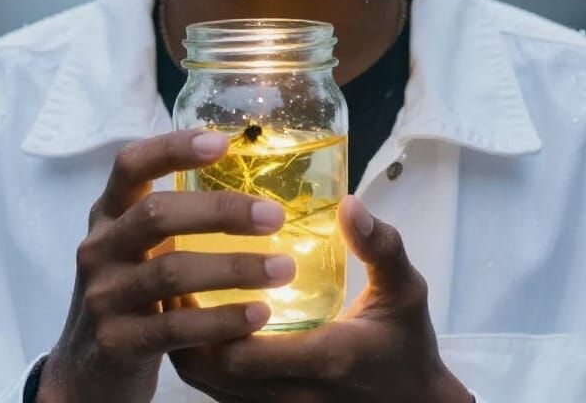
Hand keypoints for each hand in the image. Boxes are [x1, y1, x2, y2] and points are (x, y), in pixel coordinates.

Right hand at [36, 128, 295, 402]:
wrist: (85, 373)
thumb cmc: (129, 293)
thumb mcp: (135, 246)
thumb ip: (171, 216)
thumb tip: (249, 182)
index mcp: (107, 213)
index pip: (131, 165)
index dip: (173, 148)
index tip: (223, 142)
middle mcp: (99, 248)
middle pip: (157, 214)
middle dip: (221, 211)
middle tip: (275, 216)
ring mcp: (103, 296)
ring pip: (171, 272)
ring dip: (235, 268)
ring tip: (284, 269)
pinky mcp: (116, 343)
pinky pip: (175, 327)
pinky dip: (221, 319)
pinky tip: (259, 314)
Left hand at [167, 195, 472, 402]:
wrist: (414, 402)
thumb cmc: (406, 342)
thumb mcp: (406, 289)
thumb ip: (380, 246)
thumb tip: (349, 204)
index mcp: (321, 359)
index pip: (243, 351)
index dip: (210, 315)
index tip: (195, 263)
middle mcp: (290, 395)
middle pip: (211, 373)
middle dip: (183, 325)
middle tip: (171, 268)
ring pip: (208, 387)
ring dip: (186, 342)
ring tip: (176, 289)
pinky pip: (219, 394)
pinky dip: (201, 359)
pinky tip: (198, 318)